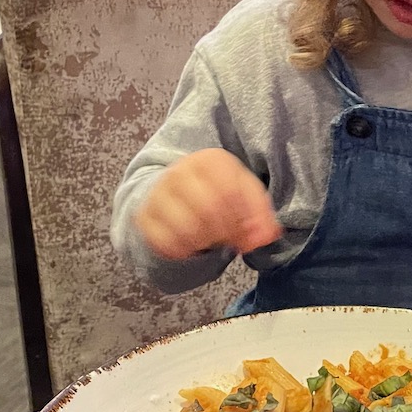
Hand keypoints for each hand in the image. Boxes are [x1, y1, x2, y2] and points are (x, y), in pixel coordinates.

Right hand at [134, 149, 282, 260]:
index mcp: (209, 160)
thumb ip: (261, 216)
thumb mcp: (245, 196)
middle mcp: (180, 171)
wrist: (172, 192)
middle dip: (226, 233)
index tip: (246, 231)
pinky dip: (185, 251)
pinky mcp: (144, 216)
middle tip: (231, 240)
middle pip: (209, 210)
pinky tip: (192, 244)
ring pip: (188, 229)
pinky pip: (167, 243)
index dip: (243, 219)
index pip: (229, 192)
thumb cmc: (216, 192)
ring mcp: (158, 193)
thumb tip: (267, 237)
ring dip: (206, 242)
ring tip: (211, 239)